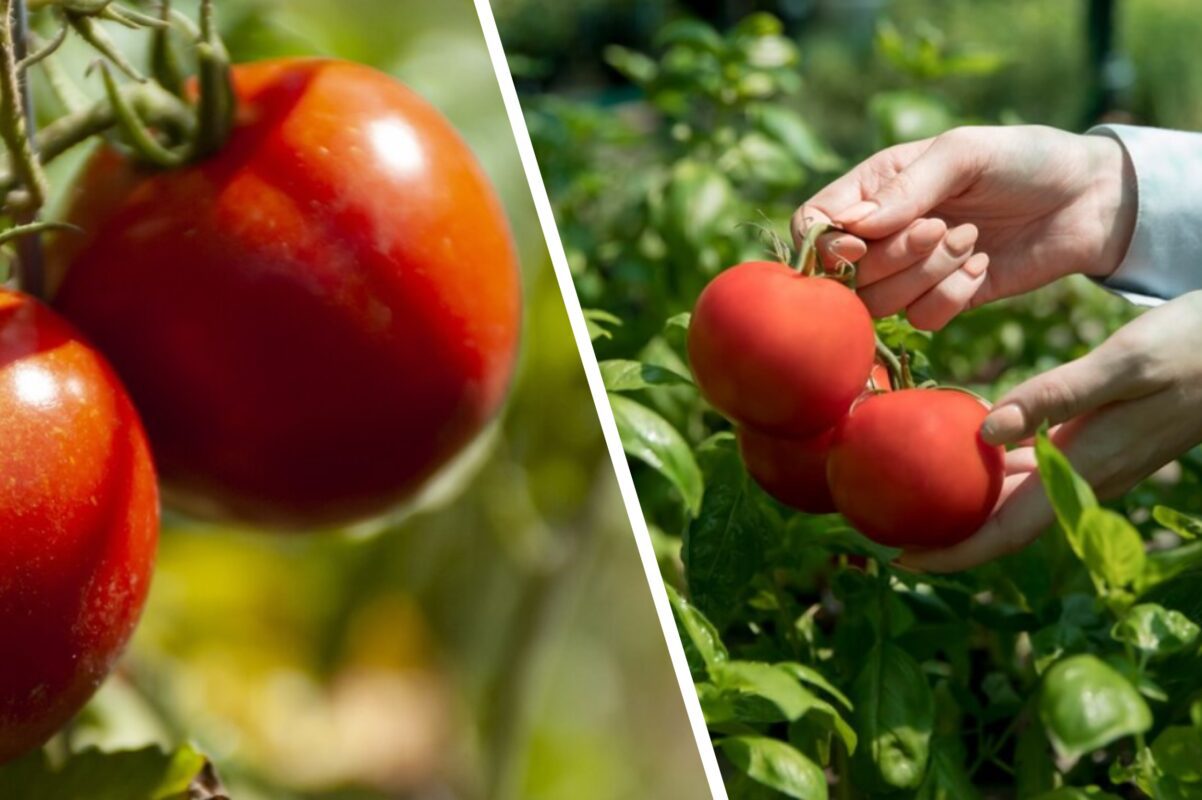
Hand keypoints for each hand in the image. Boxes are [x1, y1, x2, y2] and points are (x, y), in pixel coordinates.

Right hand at [792, 125, 1136, 329]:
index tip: (861, 244)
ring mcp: (911, 271)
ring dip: (928, 276)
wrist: (1090, 198)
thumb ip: (907, 187)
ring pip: (882, 303)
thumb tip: (854, 228)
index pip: (813, 224)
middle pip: (847, 273)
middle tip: (945, 227)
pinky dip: (952, 297)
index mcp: (873, 187)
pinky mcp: (944, 301)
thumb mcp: (965, 153)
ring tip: (972, 241)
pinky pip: (921, 320)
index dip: (826, 245)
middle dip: (896, 257)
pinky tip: (983, 267)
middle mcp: (882, 233)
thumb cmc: (1024, 159)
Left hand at [897, 291, 1201, 571]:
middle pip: (1004, 524)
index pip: (1008, 531)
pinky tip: (966, 446)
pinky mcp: (1098, 444)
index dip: (955, 553)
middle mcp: (1086, 478)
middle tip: (886, 522)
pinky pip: (1034, 470)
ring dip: (968, 501)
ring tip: (912, 491)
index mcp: (1086, 468)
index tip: (901, 559)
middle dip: (949, 533)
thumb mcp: (1122, 364)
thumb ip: (1056, 398)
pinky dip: (994, 468)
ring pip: (1017, 499)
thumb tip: (985, 432)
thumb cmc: (1189, 348)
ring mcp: (1093, 464)